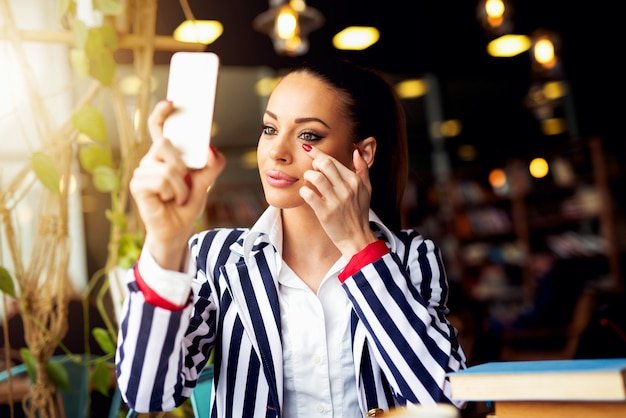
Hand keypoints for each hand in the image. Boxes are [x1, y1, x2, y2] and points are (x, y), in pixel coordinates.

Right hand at [130, 100, 225, 268]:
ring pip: (168, 166)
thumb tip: (211, 148)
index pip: (158, 128)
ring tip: (178, 196)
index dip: (162, 113)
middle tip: (186, 181)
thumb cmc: (187, 203)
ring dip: (181, 185)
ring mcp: (141, 172)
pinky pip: (161, 179)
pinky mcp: (138, 185)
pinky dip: (173, 191)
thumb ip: (213, 164)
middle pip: (165, 144)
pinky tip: (170, 200)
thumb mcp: (206, 181)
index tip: (172, 102)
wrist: (179, 229)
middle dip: (182, 164)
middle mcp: (150, 160)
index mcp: (165, 155)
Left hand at [299, 145, 377, 257]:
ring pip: (315, 177)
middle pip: (324, 164)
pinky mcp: (325, 213)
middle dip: (314, 163)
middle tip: (312, 170)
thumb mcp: (367, 189)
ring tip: (309, 181)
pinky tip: (306, 194)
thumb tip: (356, 150)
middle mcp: (346, 189)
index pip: (333, 160)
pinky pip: (309, 195)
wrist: (357, 238)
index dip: (318, 154)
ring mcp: (336, 201)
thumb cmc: (359, 212)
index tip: (308, 149)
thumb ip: (362, 168)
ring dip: (308, 176)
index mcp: (355, 181)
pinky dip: (304, 191)